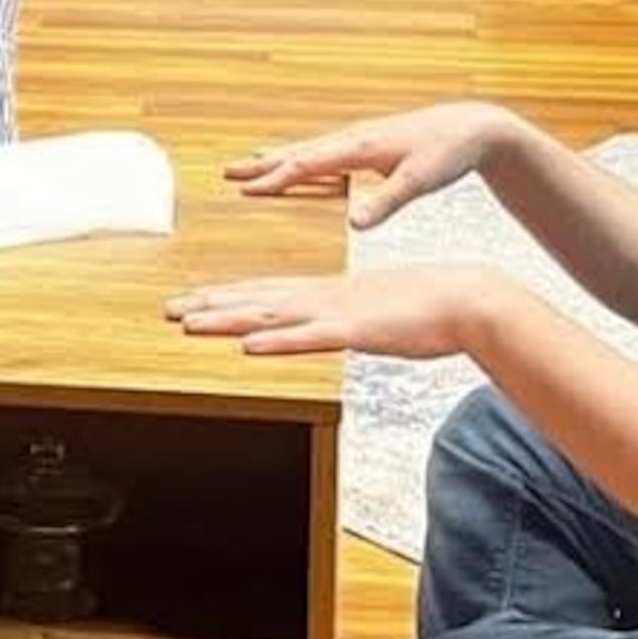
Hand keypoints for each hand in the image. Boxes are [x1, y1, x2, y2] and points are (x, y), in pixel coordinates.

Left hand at [166, 261, 509, 361]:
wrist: (467, 299)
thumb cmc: (427, 309)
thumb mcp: (376, 316)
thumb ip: (349, 320)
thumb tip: (332, 326)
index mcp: (328, 293)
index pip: (266, 293)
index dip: (225, 297)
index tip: (191, 302)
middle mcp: (324, 298)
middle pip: (256, 300)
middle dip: (210, 306)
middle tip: (169, 311)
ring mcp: (338, 312)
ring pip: (271, 316)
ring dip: (228, 319)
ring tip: (189, 322)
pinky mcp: (357, 331)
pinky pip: (311, 338)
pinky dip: (279, 341)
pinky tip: (249, 346)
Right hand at [223, 102, 517, 230]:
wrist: (475, 127)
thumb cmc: (449, 153)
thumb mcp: (418, 182)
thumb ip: (385, 203)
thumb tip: (353, 224)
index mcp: (360, 148)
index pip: (307, 165)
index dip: (276, 178)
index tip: (245, 190)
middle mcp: (354, 139)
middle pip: (299, 152)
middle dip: (264, 163)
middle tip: (228, 172)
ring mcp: (361, 138)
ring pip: (310, 148)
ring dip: (278, 157)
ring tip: (251, 162)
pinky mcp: (370, 142)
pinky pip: (325, 149)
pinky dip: (302, 155)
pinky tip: (302, 161)